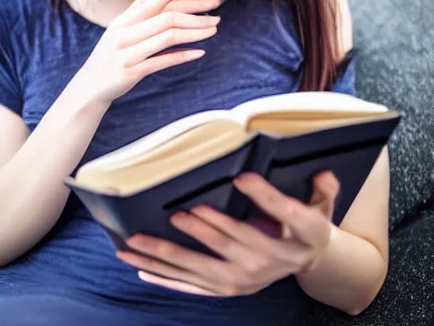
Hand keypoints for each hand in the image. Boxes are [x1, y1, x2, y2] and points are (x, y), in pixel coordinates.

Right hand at [80, 0, 220, 105]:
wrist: (89, 86)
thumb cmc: (111, 56)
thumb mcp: (120, 30)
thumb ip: (139, 13)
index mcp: (124, 19)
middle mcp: (125, 32)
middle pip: (167, 12)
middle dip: (196, 8)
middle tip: (216, 9)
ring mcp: (128, 52)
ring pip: (168, 34)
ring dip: (195, 30)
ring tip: (214, 28)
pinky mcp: (132, 72)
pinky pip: (162, 61)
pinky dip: (183, 55)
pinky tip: (200, 52)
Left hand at [116, 171, 339, 296]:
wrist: (308, 262)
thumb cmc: (309, 226)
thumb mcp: (322, 205)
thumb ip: (323, 189)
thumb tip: (323, 171)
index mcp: (298, 235)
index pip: (282, 214)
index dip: (263, 196)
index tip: (241, 178)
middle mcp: (269, 262)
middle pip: (232, 246)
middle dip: (204, 231)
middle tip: (178, 215)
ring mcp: (245, 279)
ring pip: (200, 268)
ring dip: (166, 256)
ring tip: (135, 244)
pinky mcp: (227, 288)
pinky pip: (193, 284)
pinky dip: (167, 277)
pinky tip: (141, 267)